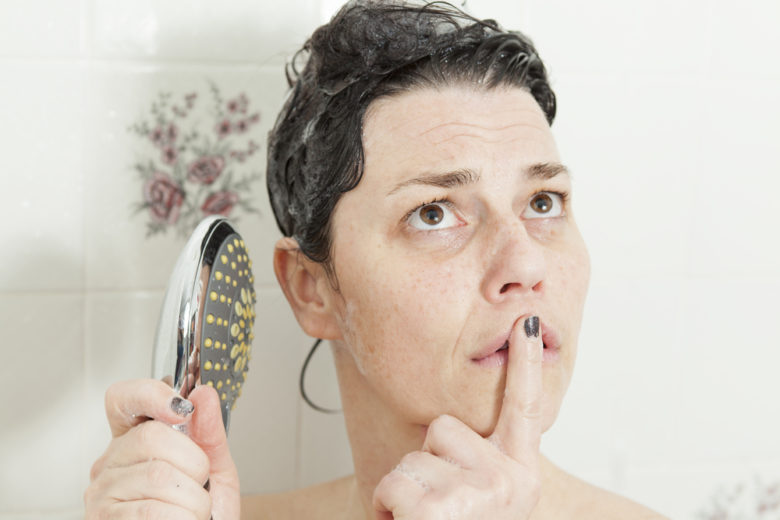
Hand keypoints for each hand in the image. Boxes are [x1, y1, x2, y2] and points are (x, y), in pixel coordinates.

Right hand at [84, 379, 240, 518]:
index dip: (150, 394)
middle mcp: (111, 464)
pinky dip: (183, 519)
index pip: (123, 399)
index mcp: (134, 441)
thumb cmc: (202, 515)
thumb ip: (210, 432)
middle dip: (194, 463)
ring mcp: (103, 495)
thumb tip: (203, 394)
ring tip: (192, 512)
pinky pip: (152, 511)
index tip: (183, 408)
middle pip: (151, 436)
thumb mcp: (215, 469)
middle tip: (198, 485)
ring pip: (158, 476)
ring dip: (194, 500)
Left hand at [373, 316, 543, 519]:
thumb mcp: (484, 502)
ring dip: (405, 495)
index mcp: (521, 473)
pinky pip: (391, 487)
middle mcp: (511, 481)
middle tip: (441, 512)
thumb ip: (480, 463)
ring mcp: (480, 496)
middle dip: (425, 466)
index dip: (524, 362)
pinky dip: (387, 512)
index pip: (524, 408)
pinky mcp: (442, 512)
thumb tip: (452, 427)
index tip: (522, 322)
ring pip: (411, 460)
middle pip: (440, 429)